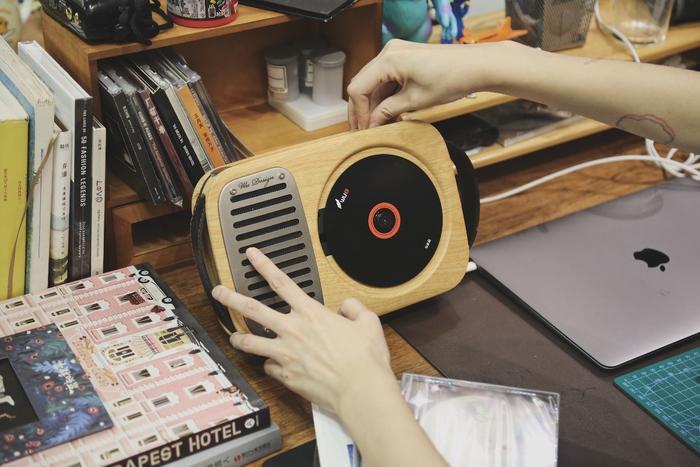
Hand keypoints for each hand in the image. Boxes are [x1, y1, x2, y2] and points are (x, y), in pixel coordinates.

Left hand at [212, 248, 396, 414]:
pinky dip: (270, 365)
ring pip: (250, 342)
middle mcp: (293, 331)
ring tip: (233, 336)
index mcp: (311, 314)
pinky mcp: (285, 375)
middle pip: (252, 309)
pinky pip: (269, 367)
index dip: (264, 265)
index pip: (282, 282)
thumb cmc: (364, 360)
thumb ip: (354, 309)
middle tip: (219, 291)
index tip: (251, 256)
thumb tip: (347, 306)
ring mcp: (285, 354)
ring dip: (238, 338)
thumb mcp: (368, 323)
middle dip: (231, 297)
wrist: (360, 391)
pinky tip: (273, 365)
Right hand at [347, 39, 494, 128]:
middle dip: (363, 108)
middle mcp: (389, 52)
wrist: (476, 66)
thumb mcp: (415, 101)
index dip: (358, 112)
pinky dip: (385, 94)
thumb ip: (388, 111)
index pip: (358, 88)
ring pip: (374, 82)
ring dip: (374, 103)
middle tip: (364, 129)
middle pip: (363, 83)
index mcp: (388, 59)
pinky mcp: (404, 57)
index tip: (363, 129)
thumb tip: (372, 122)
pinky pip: (386, 77)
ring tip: (378, 123)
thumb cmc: (452, 78)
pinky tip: (388, 111)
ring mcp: (396, 53)